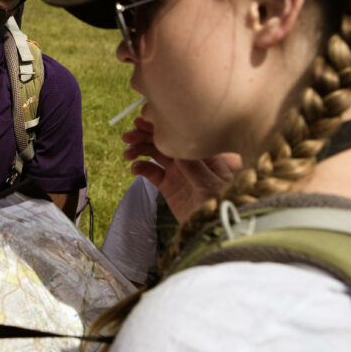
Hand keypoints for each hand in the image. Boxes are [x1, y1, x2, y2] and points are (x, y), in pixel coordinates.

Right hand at [123, 116, 240, 221]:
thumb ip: (195, 168)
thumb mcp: (212, 186)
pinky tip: (135, 168)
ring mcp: (178, 172)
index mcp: (203, 153)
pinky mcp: (168, 185)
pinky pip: (151, 172)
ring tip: (127, 154)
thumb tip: (176, 147)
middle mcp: (189, 159)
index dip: (160, 126)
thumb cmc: (222, 205)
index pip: (180, 133)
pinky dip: (141, 167)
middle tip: (128, 137)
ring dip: (139, 150)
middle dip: (144, 136)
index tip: (142, 122)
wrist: (215, 230)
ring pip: (155, 153)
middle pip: (163, 140)